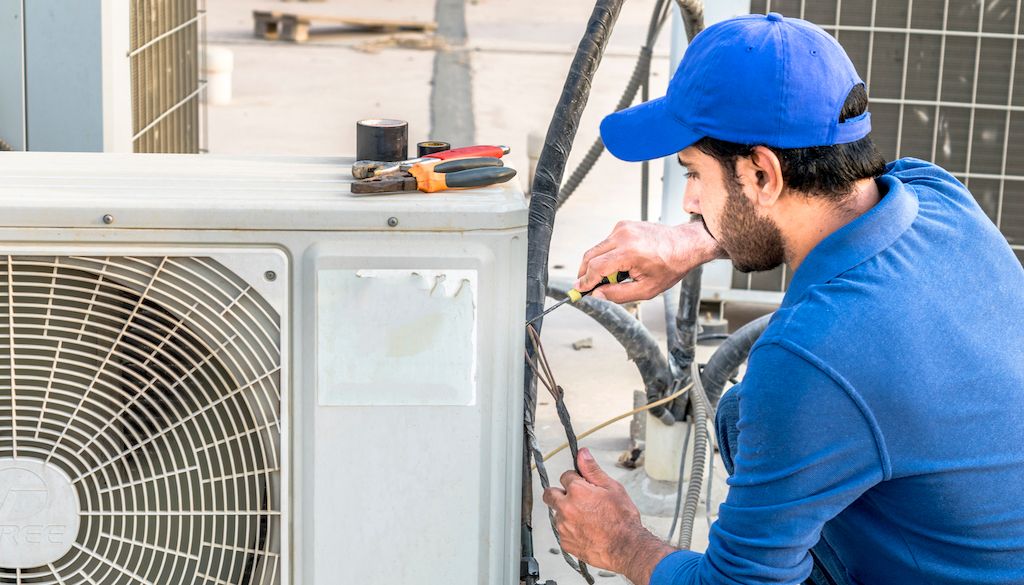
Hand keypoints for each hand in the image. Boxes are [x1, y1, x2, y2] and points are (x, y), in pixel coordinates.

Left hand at [543, 449, 675, 583]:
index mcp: (576, 491)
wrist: (626, 548)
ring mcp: (564, 526)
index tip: (583, 486)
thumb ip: (592, 470)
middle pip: (550, 494)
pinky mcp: (565, 542)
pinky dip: (570, 530)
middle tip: (576, 499)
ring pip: (557, 514)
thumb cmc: (622, 519)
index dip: (576, 479)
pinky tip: (586, 531)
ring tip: (587, 518)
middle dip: (560, 493)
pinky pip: (562, 532)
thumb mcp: (612, 488)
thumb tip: (582, 454)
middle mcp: (566, 508)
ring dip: (566, 513)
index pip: (565, 476)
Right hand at [574, 220, 723, 302]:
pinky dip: (607, 255)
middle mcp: (623, 236)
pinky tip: (621, 264)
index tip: (578, 291)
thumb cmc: (671, 266)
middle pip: (590, 256)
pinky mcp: (623, 225)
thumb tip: (597, 295)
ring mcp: (623, 227)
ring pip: (597, 249)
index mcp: (630, 252)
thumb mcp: (647, 289)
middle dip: (585, 273)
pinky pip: (606, 243)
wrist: (685, 244)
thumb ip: (618, 294)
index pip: (596, 268)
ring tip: (613, 277)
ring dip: (597, 265)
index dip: (585, 281)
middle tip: (586, 287)